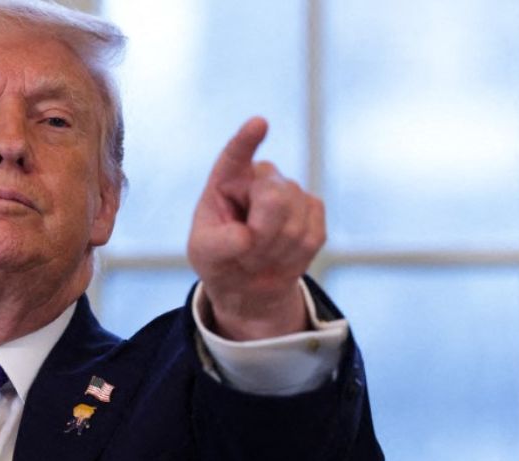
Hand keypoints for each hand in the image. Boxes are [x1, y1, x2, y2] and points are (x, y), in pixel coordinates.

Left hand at [187, 117, 323, 340]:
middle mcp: (261, 177)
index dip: (247, 140)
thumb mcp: (204, 253)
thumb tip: (247, 237)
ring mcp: (291, 190)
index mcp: (227, 179)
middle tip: (244, 252)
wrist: (247, 279)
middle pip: (275, 199)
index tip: (258, 124)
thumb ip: (219, 244)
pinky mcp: (314, 209)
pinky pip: (311, 235)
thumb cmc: (219, 256)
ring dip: (274, 251)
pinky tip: (280, 255)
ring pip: (294, 223)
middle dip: (261, 235)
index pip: (235, 156)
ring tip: (258, 255)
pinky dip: (293, 256)